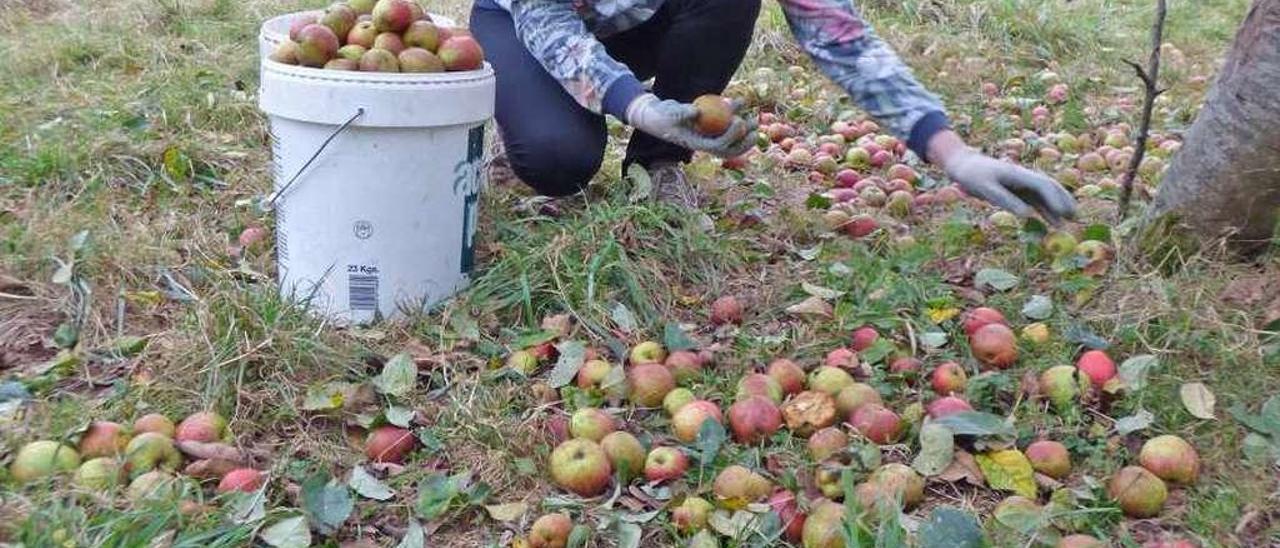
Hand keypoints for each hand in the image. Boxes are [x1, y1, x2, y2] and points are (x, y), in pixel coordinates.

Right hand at [626, 94, 755, 157]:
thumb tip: (697, 111)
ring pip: (730, 137)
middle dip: (744, 141)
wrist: (656, 115)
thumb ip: (682, 113)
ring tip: (755, 118)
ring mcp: (707, 135)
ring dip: (744, 130)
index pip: (718, 146)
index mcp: (697, 144)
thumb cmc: (661, 115)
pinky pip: (724, 122)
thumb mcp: (668, 113)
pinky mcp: (708, 126)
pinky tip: (740, 102)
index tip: (739, 122)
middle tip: (756, 128)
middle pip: (729, 148)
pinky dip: (732, 113)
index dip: (732, 137)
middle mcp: (704, 142)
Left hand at [929, 132, 1076, 224]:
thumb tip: (1028, 214)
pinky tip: (1051, 222)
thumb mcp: (985, 188)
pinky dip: (1044, 210)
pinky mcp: (1017, 190)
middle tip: (1075, 217)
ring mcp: (1021, 184)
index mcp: (1019, 174)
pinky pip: (1035, 201)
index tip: (1063, 214)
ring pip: (1044, 196)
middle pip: (1050, 188)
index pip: (1043, 186)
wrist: (963, 166)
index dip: (1055, 199)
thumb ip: (1005, 200)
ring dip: (1057, 207)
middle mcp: (1024, 178)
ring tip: (1068, 222)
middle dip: (1064, 201)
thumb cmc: (973, 176)